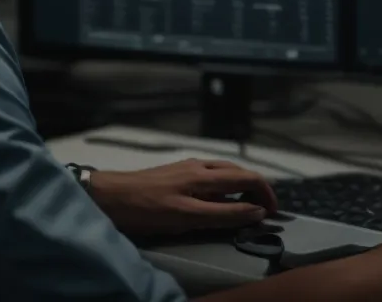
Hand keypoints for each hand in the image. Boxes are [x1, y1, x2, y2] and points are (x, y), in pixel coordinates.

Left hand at [83, 158, 278, 238]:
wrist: (108, 196)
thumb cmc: (146, 208)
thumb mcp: (186, 217)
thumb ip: (223, 215)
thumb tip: (257, 211)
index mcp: (205, 175)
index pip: (248, 178)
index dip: (266, 194)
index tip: (273, 212)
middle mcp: (200, 165)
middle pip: (239, 171)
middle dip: (256, 187)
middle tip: (263, 209)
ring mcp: (187, 166)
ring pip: (225, 171)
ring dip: (241, 185)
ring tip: (245, 204)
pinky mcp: (176, 172)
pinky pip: (210, 174)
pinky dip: (224, 185)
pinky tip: (216, 198)